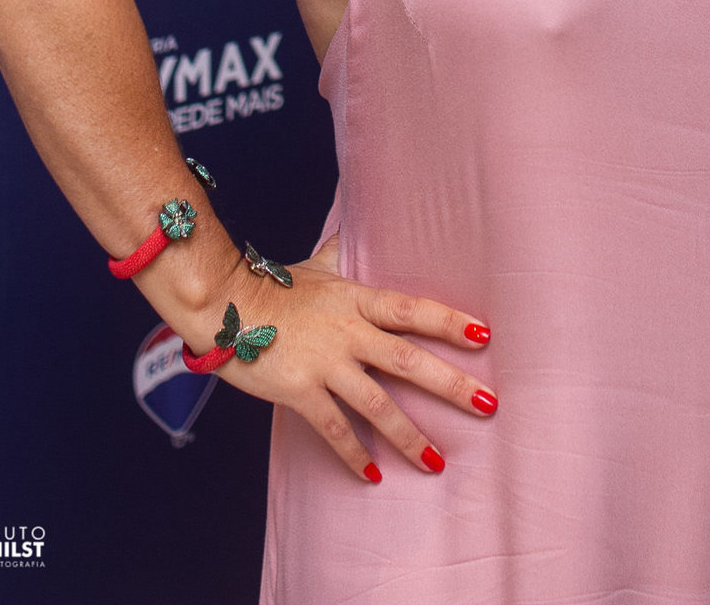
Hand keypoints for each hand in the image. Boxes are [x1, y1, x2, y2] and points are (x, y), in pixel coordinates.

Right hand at [190, 233, 495, 480]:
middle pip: (410, 359)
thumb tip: (350, 234)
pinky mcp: (299, 391)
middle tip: (488, 404)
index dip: (449, 321)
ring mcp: (325, 363)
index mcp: (356, 298)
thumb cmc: (269, 285)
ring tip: (438, 461)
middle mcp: (348, 331)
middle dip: (452, 384)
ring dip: (410, 435)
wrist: (221, 304)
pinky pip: (334, 428)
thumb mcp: (313, 265)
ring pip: (378, 403)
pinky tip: (373, 476)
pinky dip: (353, 454)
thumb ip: (338, 254)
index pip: (413, 309)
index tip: (483, 334)